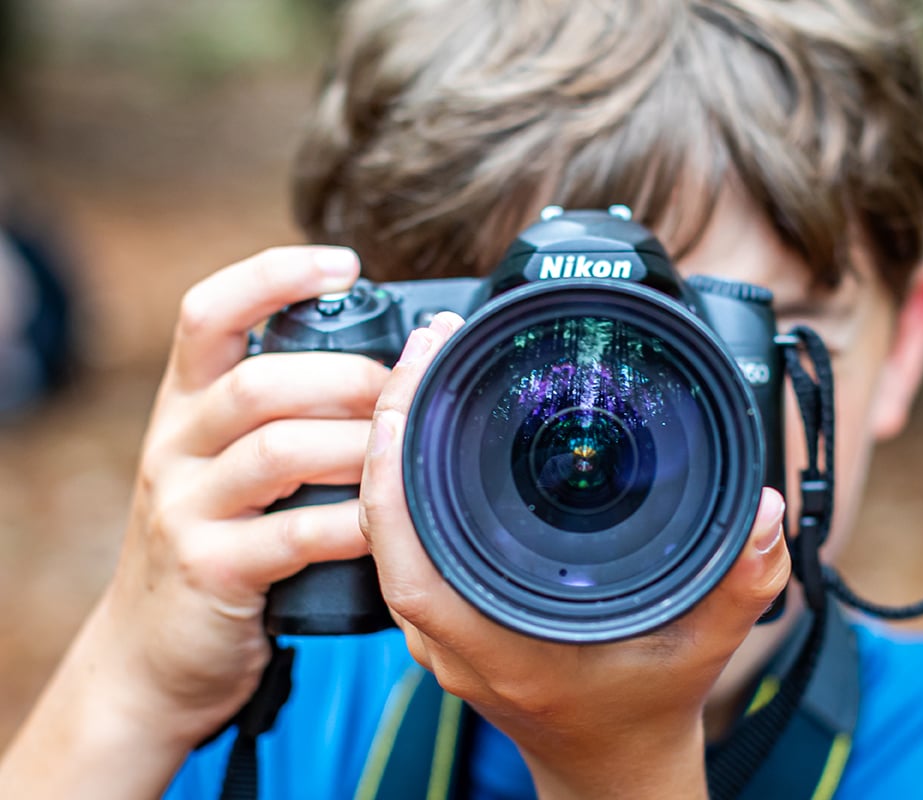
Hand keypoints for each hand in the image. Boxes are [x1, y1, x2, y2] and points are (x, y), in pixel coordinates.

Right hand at [1, 246, 389, 797]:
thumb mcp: (228, 464)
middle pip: (262, 381)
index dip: (274, 274)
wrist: (155, 653)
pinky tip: (388, 523)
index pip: (207, 311)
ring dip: (359, 446)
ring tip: (405, 455)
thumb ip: (284, 415)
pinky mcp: (211, 569)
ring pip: (280, 450)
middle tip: (406, 396)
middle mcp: (175, 444)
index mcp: (185, 404)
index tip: (344, 263)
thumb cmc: (220, 540)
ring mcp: (186, 508)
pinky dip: (355, 523)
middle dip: (350, 380)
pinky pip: (296, 533)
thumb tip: (392, 366)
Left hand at [360, 313, 791, 799]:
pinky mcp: (445, 617)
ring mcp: (442, 631)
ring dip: (395, 448)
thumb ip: (744, 580)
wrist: (613, 761)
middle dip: (395, 425)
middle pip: (387, 524)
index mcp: (501, 643)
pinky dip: (406, 479)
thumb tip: (765, 512)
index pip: (413, 554)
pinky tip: (428, 430)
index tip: (417, 385)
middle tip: (427, 346)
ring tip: (424, 371)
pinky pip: (406, 541)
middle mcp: (455, 638)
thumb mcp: (707, 644)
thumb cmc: (646, 705)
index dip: (396, 469)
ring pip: (389, 530)